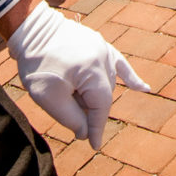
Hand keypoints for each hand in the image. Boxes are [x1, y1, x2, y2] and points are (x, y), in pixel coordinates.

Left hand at [9, 1, 150, 148]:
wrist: (31, 30)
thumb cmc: (37, 64)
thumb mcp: (49, 98)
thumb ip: (72, 118)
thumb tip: (86, 132)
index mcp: (92, 70)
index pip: (101, 107)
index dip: (96, 127)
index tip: (94, 145)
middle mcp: (103, 57)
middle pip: (102, 95)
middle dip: (86, 108)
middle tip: (65, 108)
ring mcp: (102, 48)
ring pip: (105, 82)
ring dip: (92, 94)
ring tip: (69, 91)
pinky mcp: (98, 43)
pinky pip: (118, 62)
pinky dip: (129, 77)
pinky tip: (144, 89)